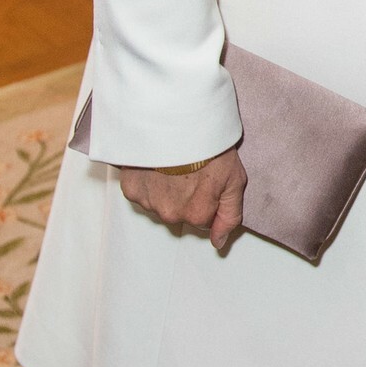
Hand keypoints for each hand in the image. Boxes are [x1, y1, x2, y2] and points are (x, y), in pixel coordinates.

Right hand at [120, 148, 246, 252]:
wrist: (178, 124)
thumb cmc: (209, 147)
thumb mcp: (234, 180)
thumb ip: (229, 216)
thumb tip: (219, 242)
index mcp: (197, 214)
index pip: (203, 220)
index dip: (207, 200)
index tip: (207, 181)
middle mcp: (170, 214)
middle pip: (180, 214)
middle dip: (186, 197)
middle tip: (191, 171)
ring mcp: (149, 202)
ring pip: (161, 204)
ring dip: (166, 190)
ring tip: (174, 167)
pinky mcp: (131, 189)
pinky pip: (142, 193)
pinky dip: (149, 183)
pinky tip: (157, 167)